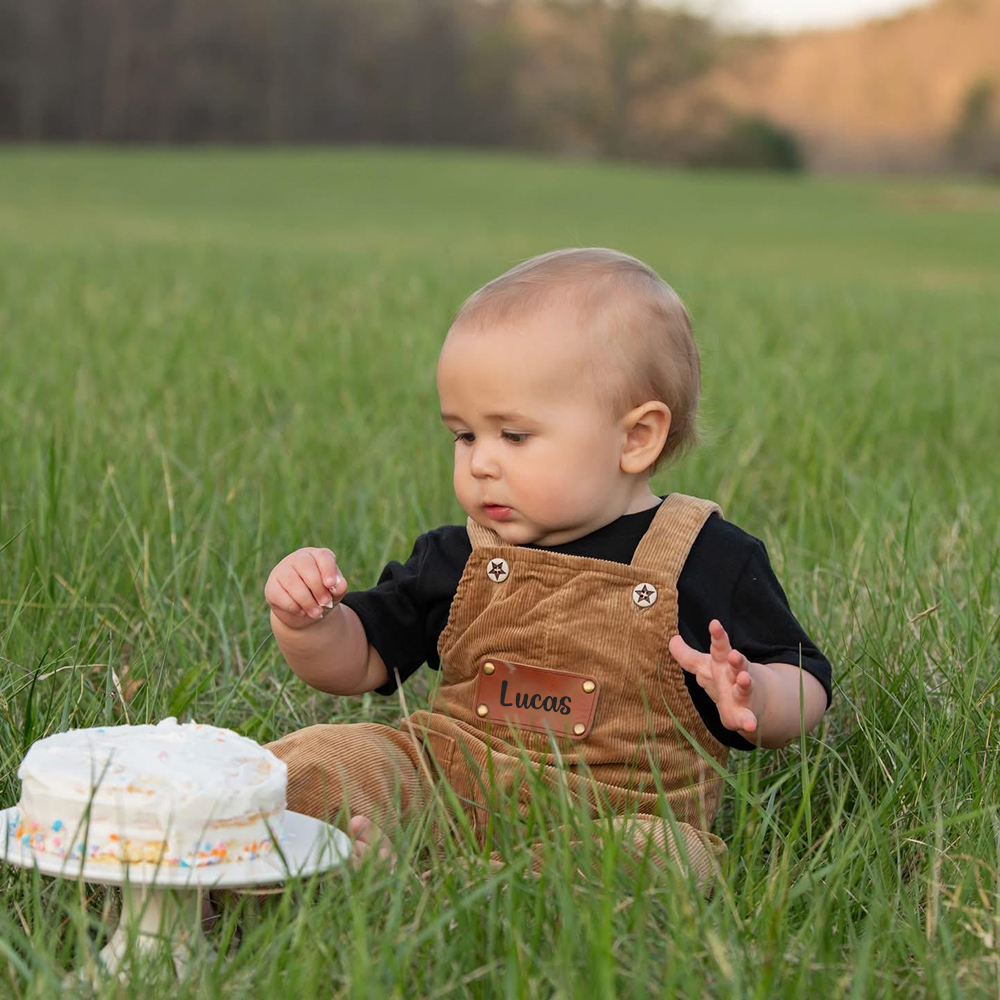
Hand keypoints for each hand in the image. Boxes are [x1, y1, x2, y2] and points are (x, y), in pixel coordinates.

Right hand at [264, 547, 347, 630]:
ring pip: (292, 581)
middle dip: (317, 587)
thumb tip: (338, 585)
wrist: (305, 613)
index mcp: (316, 556)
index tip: (331, 585)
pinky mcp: (271, 587)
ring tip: (317, 613)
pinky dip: (294, 607)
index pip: (323, 556)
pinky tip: (302, 612)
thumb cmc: (323, 597)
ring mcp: (281, 571)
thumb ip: (339, 587)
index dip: (327, 569)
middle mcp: (297, 559)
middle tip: (325, 603)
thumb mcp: (335, 593)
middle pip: (305, 566)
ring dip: (307, 600)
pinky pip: (281, 596)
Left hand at [668, 619, 760, 735]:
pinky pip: (748, 718)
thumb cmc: (724, 678)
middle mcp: (736, 674)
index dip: (717, 635)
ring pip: (745, 686)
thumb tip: (671, 639)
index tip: (714, 623)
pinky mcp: (745, 713)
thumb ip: (687, 656)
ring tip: (744, 679)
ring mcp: (743, 693)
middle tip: (734, 654)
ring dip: (745, 682)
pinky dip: (749, 721)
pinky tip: (750, 725)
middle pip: (737, 664)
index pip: (720, 646)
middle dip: (736, 659)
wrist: (751, 702)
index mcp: (723, 662)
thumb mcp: (705, 666)